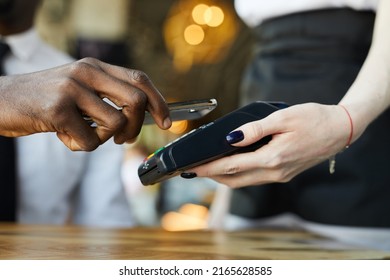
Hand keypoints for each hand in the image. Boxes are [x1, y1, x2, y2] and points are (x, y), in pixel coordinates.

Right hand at [0, 57, 170, 150]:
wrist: (1, 100)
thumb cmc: (45, 100)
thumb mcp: (79, 89)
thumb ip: (107, 96)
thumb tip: (142, 115)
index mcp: (95, 66)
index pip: (139, 79)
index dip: (159, 101)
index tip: (166, 122)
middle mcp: (87, 72)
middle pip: (136, 101)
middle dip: (136, 127)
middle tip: (122, 139)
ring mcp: (72, 88)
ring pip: (115, 123)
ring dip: (103, 139)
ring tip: (82, 133)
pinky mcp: (58, 109)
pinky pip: (90, 141)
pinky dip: (80, 146)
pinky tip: (64, 136)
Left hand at [188, 103, 355, 187]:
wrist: (341, 129)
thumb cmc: (314, 118)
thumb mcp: (282, 118)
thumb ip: (254, 130)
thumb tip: (229, 138)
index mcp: (272, 158)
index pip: (231, 167)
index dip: (208, 168)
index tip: (190, 169)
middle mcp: (275, 172)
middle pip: (234, 180)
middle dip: (211, 176)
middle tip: (193, 169)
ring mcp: (280, 176)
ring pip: (244, 181)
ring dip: (224, 176)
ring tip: (208, 167)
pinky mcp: (284, 174)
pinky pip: (254, 178)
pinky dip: (239, 174)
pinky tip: (232, 164)